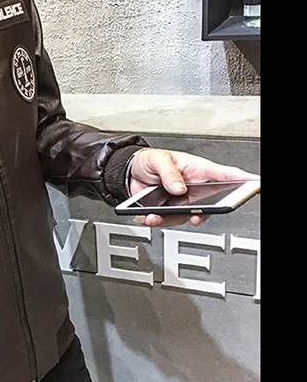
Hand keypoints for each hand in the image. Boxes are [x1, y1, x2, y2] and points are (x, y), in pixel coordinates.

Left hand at [128, 149, 258, 227]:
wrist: (129, 172)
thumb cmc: (149, 160)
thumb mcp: (158, 160)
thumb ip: (169, 173)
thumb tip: (180, 188)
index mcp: (197, 169)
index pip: (224, 174)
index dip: (241, 180)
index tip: (253, 185)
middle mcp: (193, 186)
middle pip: (211, 202)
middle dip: (204, 212)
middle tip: (196, 217)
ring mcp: (183, 200)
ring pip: (187, 216)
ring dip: (170, 219)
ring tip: (153, 216)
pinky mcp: (170, 209)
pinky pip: (170, 220)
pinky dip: (158, 221)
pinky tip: (148, 216)